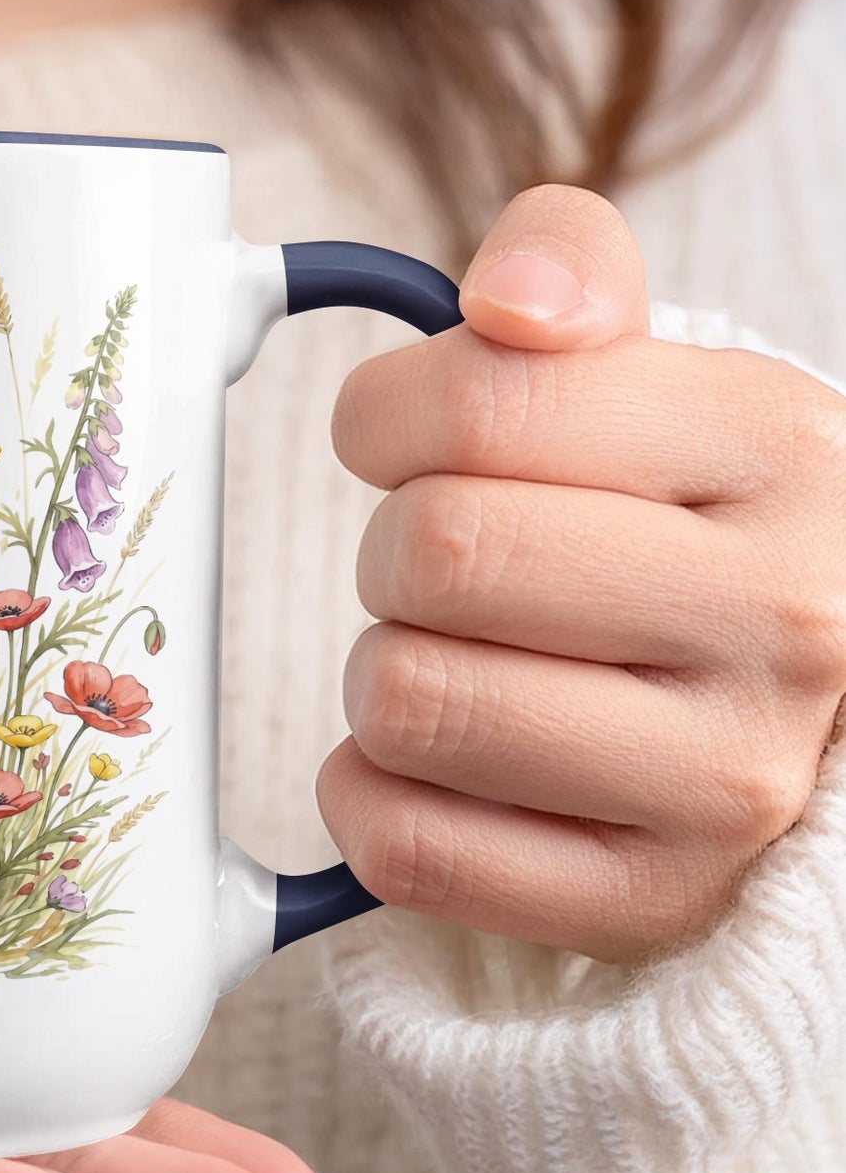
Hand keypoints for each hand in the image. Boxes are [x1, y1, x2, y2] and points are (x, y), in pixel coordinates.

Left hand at [321, 185, 845, 963]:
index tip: (403, 442)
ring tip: (455, 662)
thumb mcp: (661, 373)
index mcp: (779, 447)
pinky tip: (431, 765)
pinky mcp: (649, 901)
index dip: (384, 418)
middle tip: (440, 568)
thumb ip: (568, 271)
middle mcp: (784, 619)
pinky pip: (408, 847)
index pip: (480, 405)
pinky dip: (370, 797)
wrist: (807, 703)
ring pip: (408, 702)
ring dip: (383, 674)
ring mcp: (727, 782)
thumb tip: (506, 301)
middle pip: (433, 556)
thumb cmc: (688, 524)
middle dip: (391, 551)